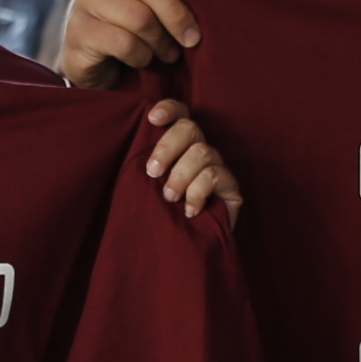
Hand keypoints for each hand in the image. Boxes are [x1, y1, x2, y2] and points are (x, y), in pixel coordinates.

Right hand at [57, 0, 201, 89]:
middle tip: (191, 38)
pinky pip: (125, 43)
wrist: (91, 59)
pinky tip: (142, 59)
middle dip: (177, 17)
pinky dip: (141, 56)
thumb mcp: (152, 1)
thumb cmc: (131, 24)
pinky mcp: (78, 30)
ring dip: (161, 42)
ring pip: (139, 18)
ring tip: (167, 52)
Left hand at [141, 99, 242, 218]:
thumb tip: (129, 140)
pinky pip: (215, 176)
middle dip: (167, 147)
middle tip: (152, 173)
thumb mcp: (143, 189)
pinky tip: (189, 210)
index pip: (179, 114)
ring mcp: (217, 168)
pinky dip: (197, 192)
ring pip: (202, 152)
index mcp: (178, 147)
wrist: (178, 252)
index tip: (152, 119)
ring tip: (169, 198)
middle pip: (190, 128)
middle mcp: (199, 152)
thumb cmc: (157, 217)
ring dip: (180, 175)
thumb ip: (144, 166)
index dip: (169, 109)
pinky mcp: (231, 188)